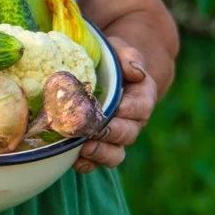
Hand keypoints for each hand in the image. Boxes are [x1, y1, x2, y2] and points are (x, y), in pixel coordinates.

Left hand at [73, 37, 156, 172]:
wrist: (101, 76)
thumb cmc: (110, 61)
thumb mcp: (120, 51)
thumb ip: (130, 57)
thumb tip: (135, 71)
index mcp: (141, 98)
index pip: (141, 107)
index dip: (130, 109)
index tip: (117, 107)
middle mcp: (132, 123)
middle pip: (128, 134)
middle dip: (112, 133)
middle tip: (94, 129)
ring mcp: (115, 139)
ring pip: (115, 154)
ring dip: (101, 153)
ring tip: (84, 148)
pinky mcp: (97, 148)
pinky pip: (95, 163)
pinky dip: (86, 164)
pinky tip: (73, 159)